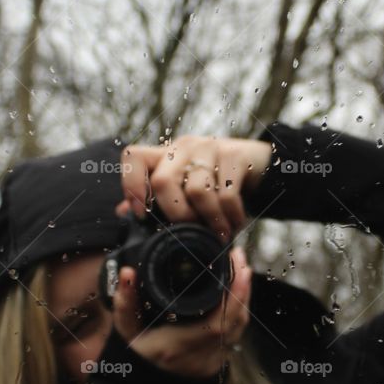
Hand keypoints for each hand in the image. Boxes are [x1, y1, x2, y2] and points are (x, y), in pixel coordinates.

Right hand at [109, 245, 252, 378]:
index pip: (218, 322)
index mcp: (177, 348)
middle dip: (242, 287)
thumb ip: (124, 304)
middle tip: (239, 259)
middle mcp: (199, 357)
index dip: (235, 294)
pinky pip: (235, 334)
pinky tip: (236, 294)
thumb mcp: (126, 332)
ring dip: (243, 298)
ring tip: (240, 270)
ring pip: (239, 327)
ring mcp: (212, 361)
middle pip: (236, 320)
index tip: (237, 266)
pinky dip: (238, 312)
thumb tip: (127, 273)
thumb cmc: (136, 358)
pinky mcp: (218, 362)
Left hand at [114, 133, 273, 241]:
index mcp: (165, 156)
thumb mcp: (185, 187)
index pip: (133, 157)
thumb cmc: (215, 182)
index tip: (140, 214)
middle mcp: (183, 148)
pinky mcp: (234, 155)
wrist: (259, 164)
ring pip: (197, 191)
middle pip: (163, 182)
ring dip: (210, 221)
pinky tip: (235, 225)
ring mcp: (209, 148)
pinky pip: (227, 194)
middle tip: (191, 233)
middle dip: (176, 216)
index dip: (130, 185)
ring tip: (219, 235)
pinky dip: (231, 218)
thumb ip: (157, 199)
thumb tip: (124, 213)